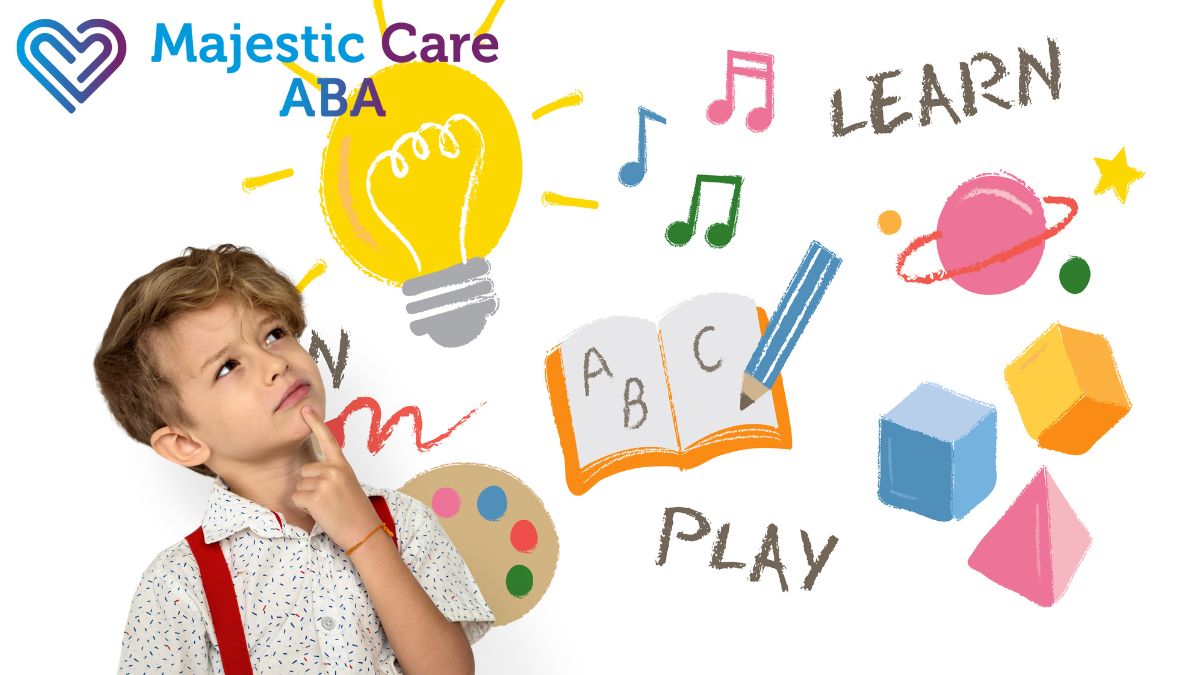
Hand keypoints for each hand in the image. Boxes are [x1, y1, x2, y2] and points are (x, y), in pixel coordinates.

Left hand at [293, 406, 382, 550]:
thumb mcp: (348, 484)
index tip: (305, 408)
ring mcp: (324, 482)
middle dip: (310, 485)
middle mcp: (333, 469)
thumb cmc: (356, 511)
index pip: (328, 439)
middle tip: (328, 499)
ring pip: (299, 485)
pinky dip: (304, 507)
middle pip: (305, 471)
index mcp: (342, 465)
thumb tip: (310, 471)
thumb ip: (332, 473)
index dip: (315, 422)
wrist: (364, 531)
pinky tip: (320, 512)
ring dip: (307, 498)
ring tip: (326, 507)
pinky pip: (296, 498)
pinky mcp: (314, 496)